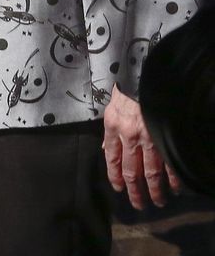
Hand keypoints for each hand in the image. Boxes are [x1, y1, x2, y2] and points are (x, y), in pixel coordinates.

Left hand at [103, 84, 180, 208]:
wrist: (145, 75)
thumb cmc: (128, 89)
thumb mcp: (112, 106)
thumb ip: (109, 130)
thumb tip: (104, 149)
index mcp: (113, 126)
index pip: (111, 158)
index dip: (115, 176)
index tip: (119, 188)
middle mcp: (129, 135)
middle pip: (131, 172)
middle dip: (135, 192)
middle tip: (138, 204)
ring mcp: (148, 138)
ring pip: (151, 173)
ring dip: (154, 191)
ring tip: (157, 202)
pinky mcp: (164, 137)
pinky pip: (168, 163)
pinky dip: (172, 179)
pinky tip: (174, 189)